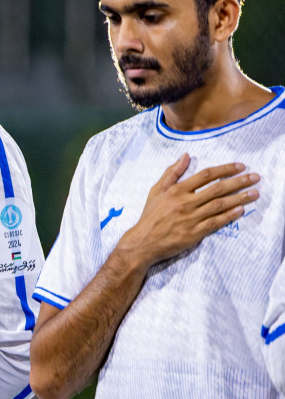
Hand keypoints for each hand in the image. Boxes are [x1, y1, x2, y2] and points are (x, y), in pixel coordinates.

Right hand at [116, 155, 258, 270]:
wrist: (143, 242)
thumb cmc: (151, 215)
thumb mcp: (156, 190)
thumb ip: (172, 173)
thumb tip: (185, 156)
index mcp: (176, 190)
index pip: (205, 175)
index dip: (224, 169)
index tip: (240, 166)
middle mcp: (185, 203)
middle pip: (217, 189)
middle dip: (239, 182)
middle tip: (255, 177)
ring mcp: (190, 218)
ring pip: (219, 205)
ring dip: (239, 198)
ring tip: (255, 193)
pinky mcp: (194, 233)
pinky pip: (215, 222)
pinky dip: (229, 216)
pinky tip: (241, 210)